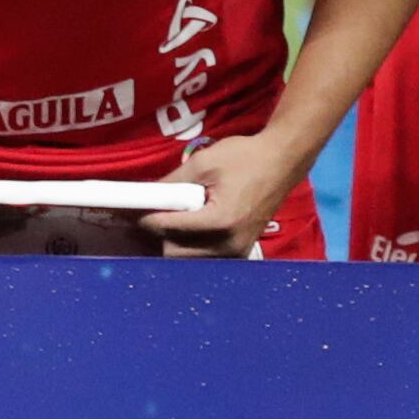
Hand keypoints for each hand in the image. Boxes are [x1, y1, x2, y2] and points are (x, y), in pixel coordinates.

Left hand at [156, 132, 298, 256]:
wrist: (282, 161)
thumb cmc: (246, 157)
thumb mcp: (203, 163)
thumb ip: (172, 182)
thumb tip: (145, 195)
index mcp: (219, 221)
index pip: (169, 229)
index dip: (148, 219)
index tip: (136, 211)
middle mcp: (229, 244)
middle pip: (175, 253)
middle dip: (159, 235)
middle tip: (152, 215)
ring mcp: (237, 251)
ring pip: (189, 260)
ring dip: (175, 243)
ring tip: (171, 219)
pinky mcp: (241, 251)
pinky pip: (206, 258)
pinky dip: (192, 247)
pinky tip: (189, 227)